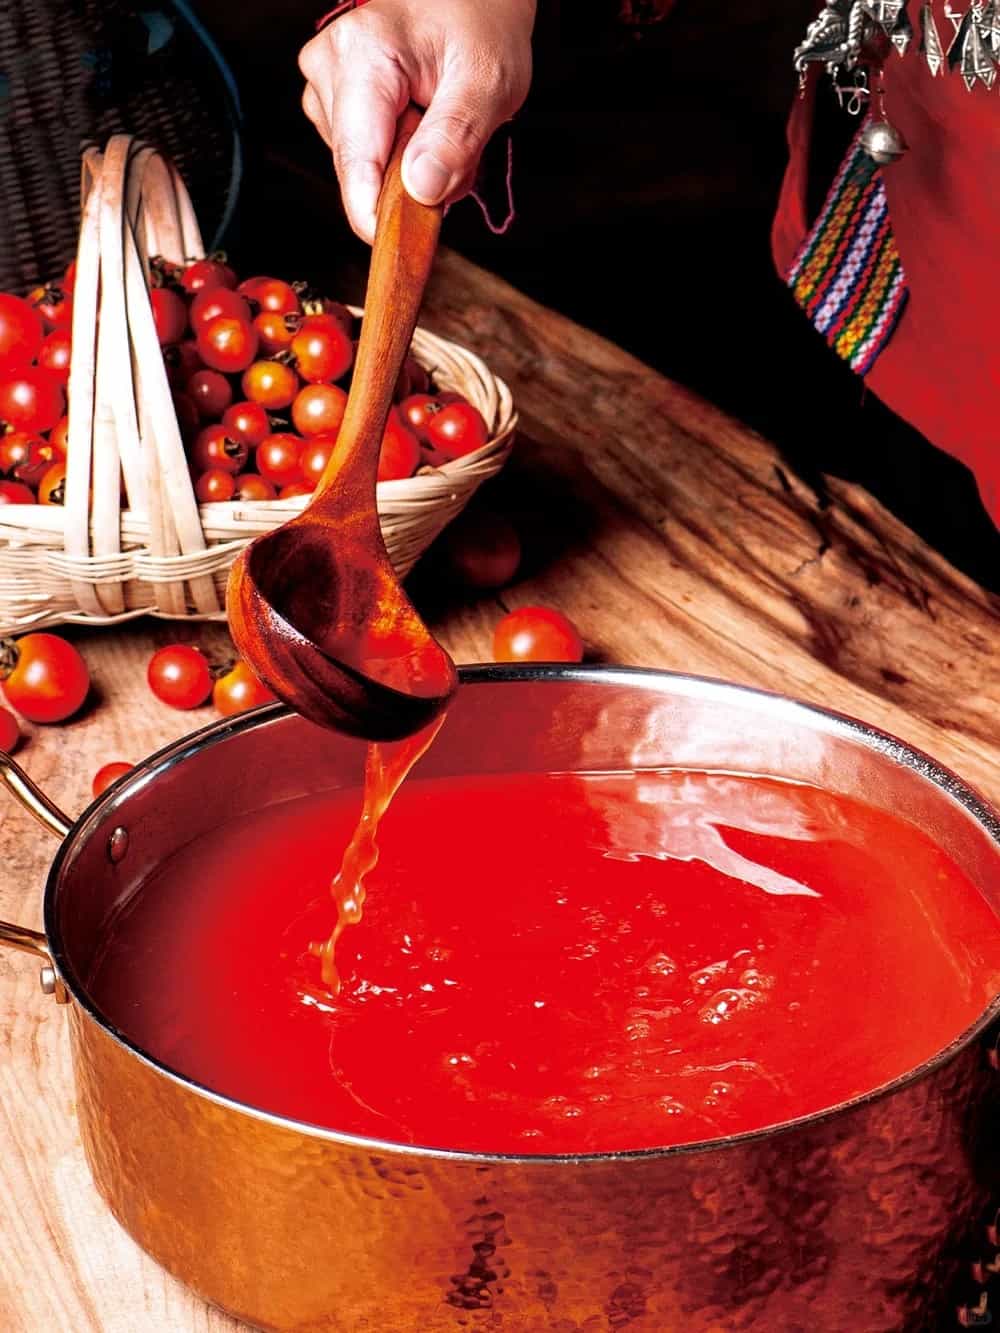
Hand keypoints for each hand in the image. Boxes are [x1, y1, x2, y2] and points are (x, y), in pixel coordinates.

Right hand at [299, 0, 534, 242]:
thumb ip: (457, 137)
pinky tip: (420, 124)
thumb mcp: (490, 81)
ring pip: (362, 170)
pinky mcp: (332, 99)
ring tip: (440, 125)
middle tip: (455, 147)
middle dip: (410, 183)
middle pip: (361, 173)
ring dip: (407, 170)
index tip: (404, 255)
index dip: (380, 220)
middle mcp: (330, 66)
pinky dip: (398, 156)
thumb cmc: (482, 25)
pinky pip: (364, 156)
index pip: (357, 166)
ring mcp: (325, 83)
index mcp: (362, 57)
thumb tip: (420, 190)